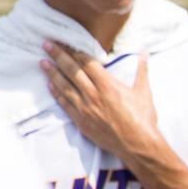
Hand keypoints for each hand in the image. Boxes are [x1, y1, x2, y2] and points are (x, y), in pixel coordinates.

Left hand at [42, 42, 160, 158]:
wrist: (137, 144)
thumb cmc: (142, 119)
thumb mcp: (144, 92)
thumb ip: (142, 71)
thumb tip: (144, 53)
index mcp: (108, 85)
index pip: (86, 63)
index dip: (75, 51)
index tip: (66, 44)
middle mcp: (93, 94)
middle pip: (71, 70)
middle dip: (58, 55)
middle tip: (46, 44)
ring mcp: (85, 107)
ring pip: (64, 85)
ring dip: (52, 72)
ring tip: (42, 62)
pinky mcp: (81, 120)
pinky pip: (65, 103)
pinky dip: (56, 93)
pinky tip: (49, 85)